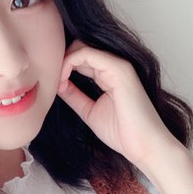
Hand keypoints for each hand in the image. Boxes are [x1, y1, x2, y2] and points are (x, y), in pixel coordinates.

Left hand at [57, 40, 182, 173]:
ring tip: (56, 83)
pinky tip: (62, 80)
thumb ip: (74, 95)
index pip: (80, 59)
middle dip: (60, 62)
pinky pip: (87, 53)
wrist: (143, 145)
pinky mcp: (119, 68)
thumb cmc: (122, 133)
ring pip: (80, 48)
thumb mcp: (89, 111)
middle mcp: (114, 66)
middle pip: (78, 49)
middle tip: (49, 81)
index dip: (61, 67)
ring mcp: (118, 65)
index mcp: (108, 75)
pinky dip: (69, 62)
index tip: (51, 85)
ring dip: (62, 62)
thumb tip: (56, 84)